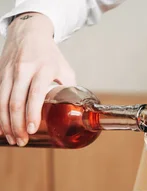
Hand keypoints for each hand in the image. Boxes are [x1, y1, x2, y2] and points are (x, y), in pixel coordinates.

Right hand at [0, 13, 75, 145]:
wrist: (28, 29)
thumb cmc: (49, 53)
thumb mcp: (65, 69)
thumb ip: (69, 91)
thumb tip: (76, 114)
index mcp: (43, 68)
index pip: (35, 93)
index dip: (32, 113)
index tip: (32, 130)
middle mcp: (24, 69)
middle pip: (16, 101)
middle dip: (17, 125)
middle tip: (22, 141)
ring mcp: (9, 71)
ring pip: (3, 100)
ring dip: (6, 123)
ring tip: (13, 139)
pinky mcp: (1, 73)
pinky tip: (3, 128)